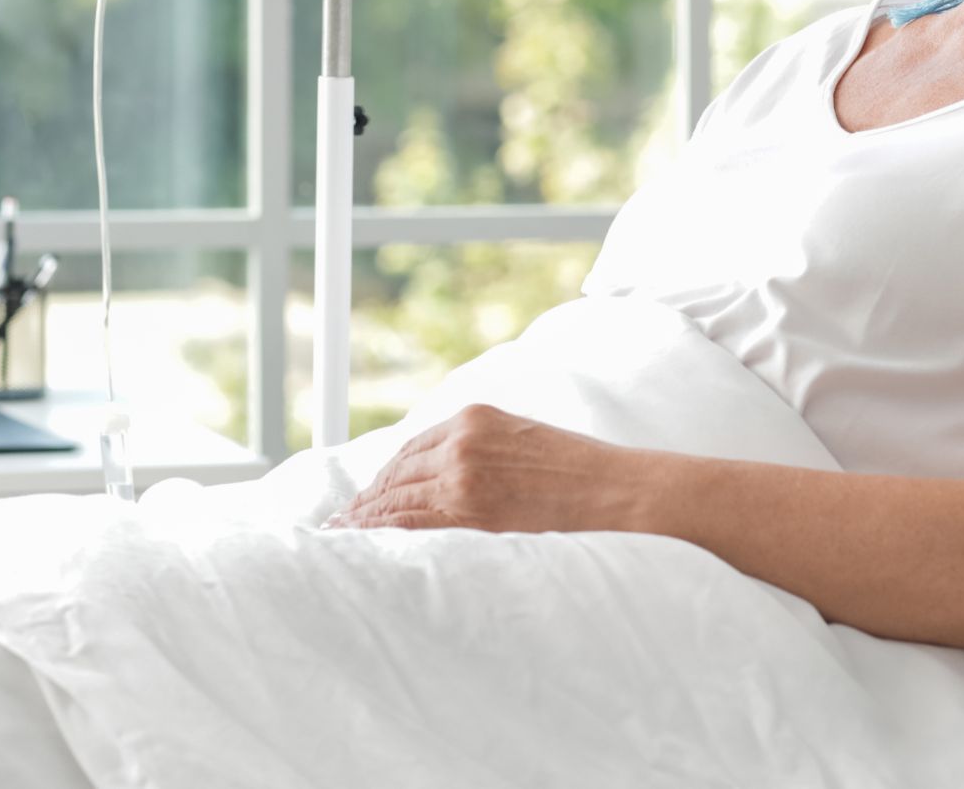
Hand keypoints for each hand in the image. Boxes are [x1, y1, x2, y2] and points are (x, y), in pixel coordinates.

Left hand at [322, 403, 659, 534]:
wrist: (620, 492)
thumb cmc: (586, 475)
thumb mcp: (527, 442)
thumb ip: (487, 453)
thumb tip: (453, 482)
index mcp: (475, 418)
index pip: (412, 450)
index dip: (385, 476)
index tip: (368, 495)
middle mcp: (461, 442)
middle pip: (397, 474)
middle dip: (368, 499)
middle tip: (343, 522)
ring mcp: (462, 476)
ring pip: (396, 499)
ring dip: (365, 519)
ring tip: (344, 538)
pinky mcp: (469, 511)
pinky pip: (410, 525)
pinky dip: (381, 535)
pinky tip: (364, 545)